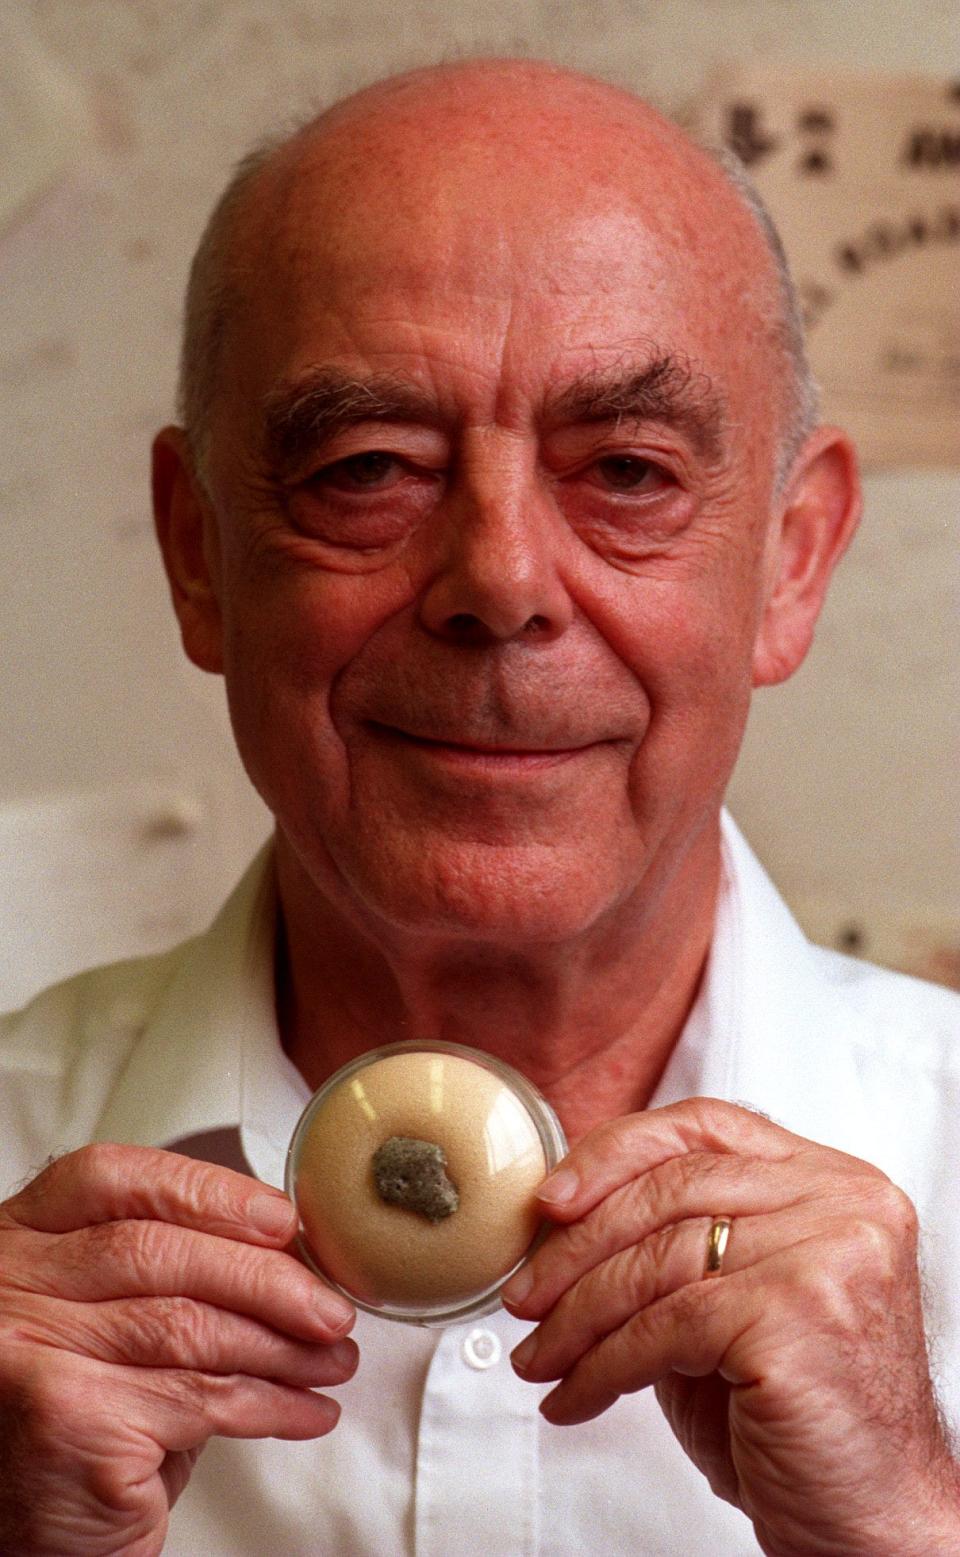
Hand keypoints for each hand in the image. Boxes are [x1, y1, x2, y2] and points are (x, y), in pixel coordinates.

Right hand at [0, 1144, 356, 1555]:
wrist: (31, 1538)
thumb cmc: (81, 1422)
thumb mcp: (106, 1324)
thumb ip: (168, 1276)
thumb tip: (287, 1254)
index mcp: (19, 1242)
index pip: (109, 1178)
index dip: (205, 1191)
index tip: (281, 1219)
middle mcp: (11, 1287)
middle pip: (158, 1251)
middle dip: (266, 1279)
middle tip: (330, 1307)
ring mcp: (31, 1351)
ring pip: (188, 1325)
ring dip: (283, 1346)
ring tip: (332, 1360)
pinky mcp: (68, 1419)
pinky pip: (200, 1398)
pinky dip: (272, 1404)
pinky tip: (305, 1409)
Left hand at [502, 1098, 959, 1556]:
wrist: (873, 1520)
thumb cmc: (801, 1416)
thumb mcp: (737, 1303)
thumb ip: (679, 1242)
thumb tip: (561, 1220)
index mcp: (832, 1180)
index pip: (704, 1126)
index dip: (614, 1153)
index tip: (550, 1201)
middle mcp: (841, 1201)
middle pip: (671, 1188)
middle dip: (576, 1246)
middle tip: (523, 1296)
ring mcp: (826, 1252)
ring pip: (658, 1259)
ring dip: (577, 1315)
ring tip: (538, 1357)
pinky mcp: (797, 1314)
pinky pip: (664, 1327)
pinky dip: (602, 1366)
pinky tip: (575, 1396)